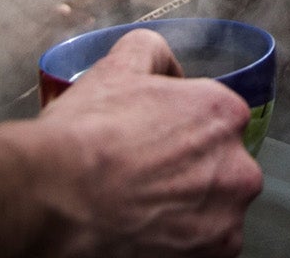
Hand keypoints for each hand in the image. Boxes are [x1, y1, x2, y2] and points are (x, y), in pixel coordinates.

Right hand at [0, 0, 78, 57]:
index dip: (64, 15)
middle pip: (33, 25)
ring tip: (53, 39)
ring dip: (36, 41)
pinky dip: (9, 50)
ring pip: (15, 41)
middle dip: (55, 30)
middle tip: (76, 29)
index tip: (83, 18)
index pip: (41, 3)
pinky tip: (19, 47)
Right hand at [0, 29, 262, 257]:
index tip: (150, 146)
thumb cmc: (84, 135)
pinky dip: (181, 245)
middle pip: (218, 169)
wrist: (51, 198)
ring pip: (214, 211)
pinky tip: (144, 234)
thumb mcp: (117, 68)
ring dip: (187, 212)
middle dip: (187, 174)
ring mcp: (226, 216)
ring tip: (139, 211)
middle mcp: (238, 165)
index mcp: (224, 114)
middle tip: (142, 181)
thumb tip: (166, 64)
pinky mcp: (212, 255)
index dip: (178, 134)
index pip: (212, 123)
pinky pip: (206, 248)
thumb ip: (152, 52)